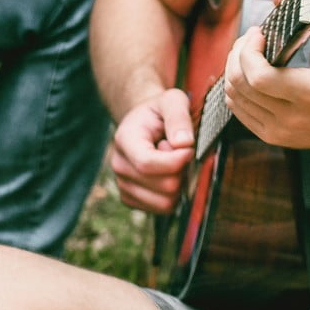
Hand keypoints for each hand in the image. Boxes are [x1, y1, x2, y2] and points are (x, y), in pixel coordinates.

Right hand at [108, 88, 194, 211]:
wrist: (144, 125)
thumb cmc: (160, 112)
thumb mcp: (172, 100)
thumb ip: (179, 116)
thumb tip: (184, 143)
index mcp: (124, 139)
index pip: (148, 163)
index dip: (176, 161)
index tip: (190, 148)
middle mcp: (119, 165)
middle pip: (164, 185)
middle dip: (182, 170)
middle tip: (179, 152)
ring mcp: (123, 185)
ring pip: (166, 202)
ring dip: (179, 184)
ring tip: (172, 163)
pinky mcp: (131, 200)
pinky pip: (163, 209)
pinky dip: (173, 195)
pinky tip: (168, 175)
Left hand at [223, 0, 309, 152]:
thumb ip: (308, 17)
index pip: (259, 77)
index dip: (248, 51)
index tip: (259, 32)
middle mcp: (293, 118)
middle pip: (240, 85)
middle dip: (238, 54)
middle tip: (252, 38)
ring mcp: (280, 131)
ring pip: (234, 98)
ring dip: (234, 69)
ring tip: (250, 53)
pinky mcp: (273, 137)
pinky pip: (239, 111)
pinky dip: (238, 88)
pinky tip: (251, 73)